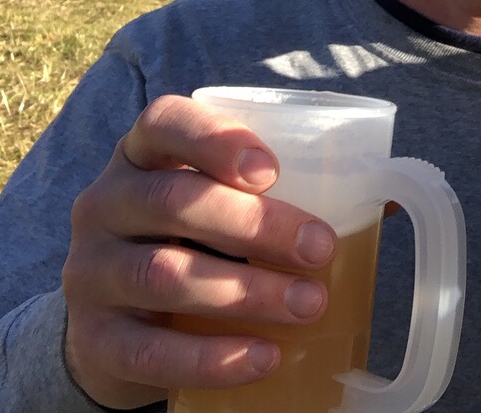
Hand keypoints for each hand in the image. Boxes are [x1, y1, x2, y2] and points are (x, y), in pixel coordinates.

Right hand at [60, 95, 338, 408]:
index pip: (163, 122)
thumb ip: (286, 194)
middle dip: (256, 225)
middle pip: (173, 201)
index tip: (272, 170)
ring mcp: (89, 272)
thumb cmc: (192, 248)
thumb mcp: (220, 209)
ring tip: (309, 306)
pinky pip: (148, 349)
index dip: (215, 138)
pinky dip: (210, 358)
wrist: (117, 330)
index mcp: (142, 157)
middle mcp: (104, 204)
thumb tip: (391, 197)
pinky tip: (261, 358)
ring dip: (245, 292)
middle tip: (321, 251)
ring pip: (163, 274)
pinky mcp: (92, 338)